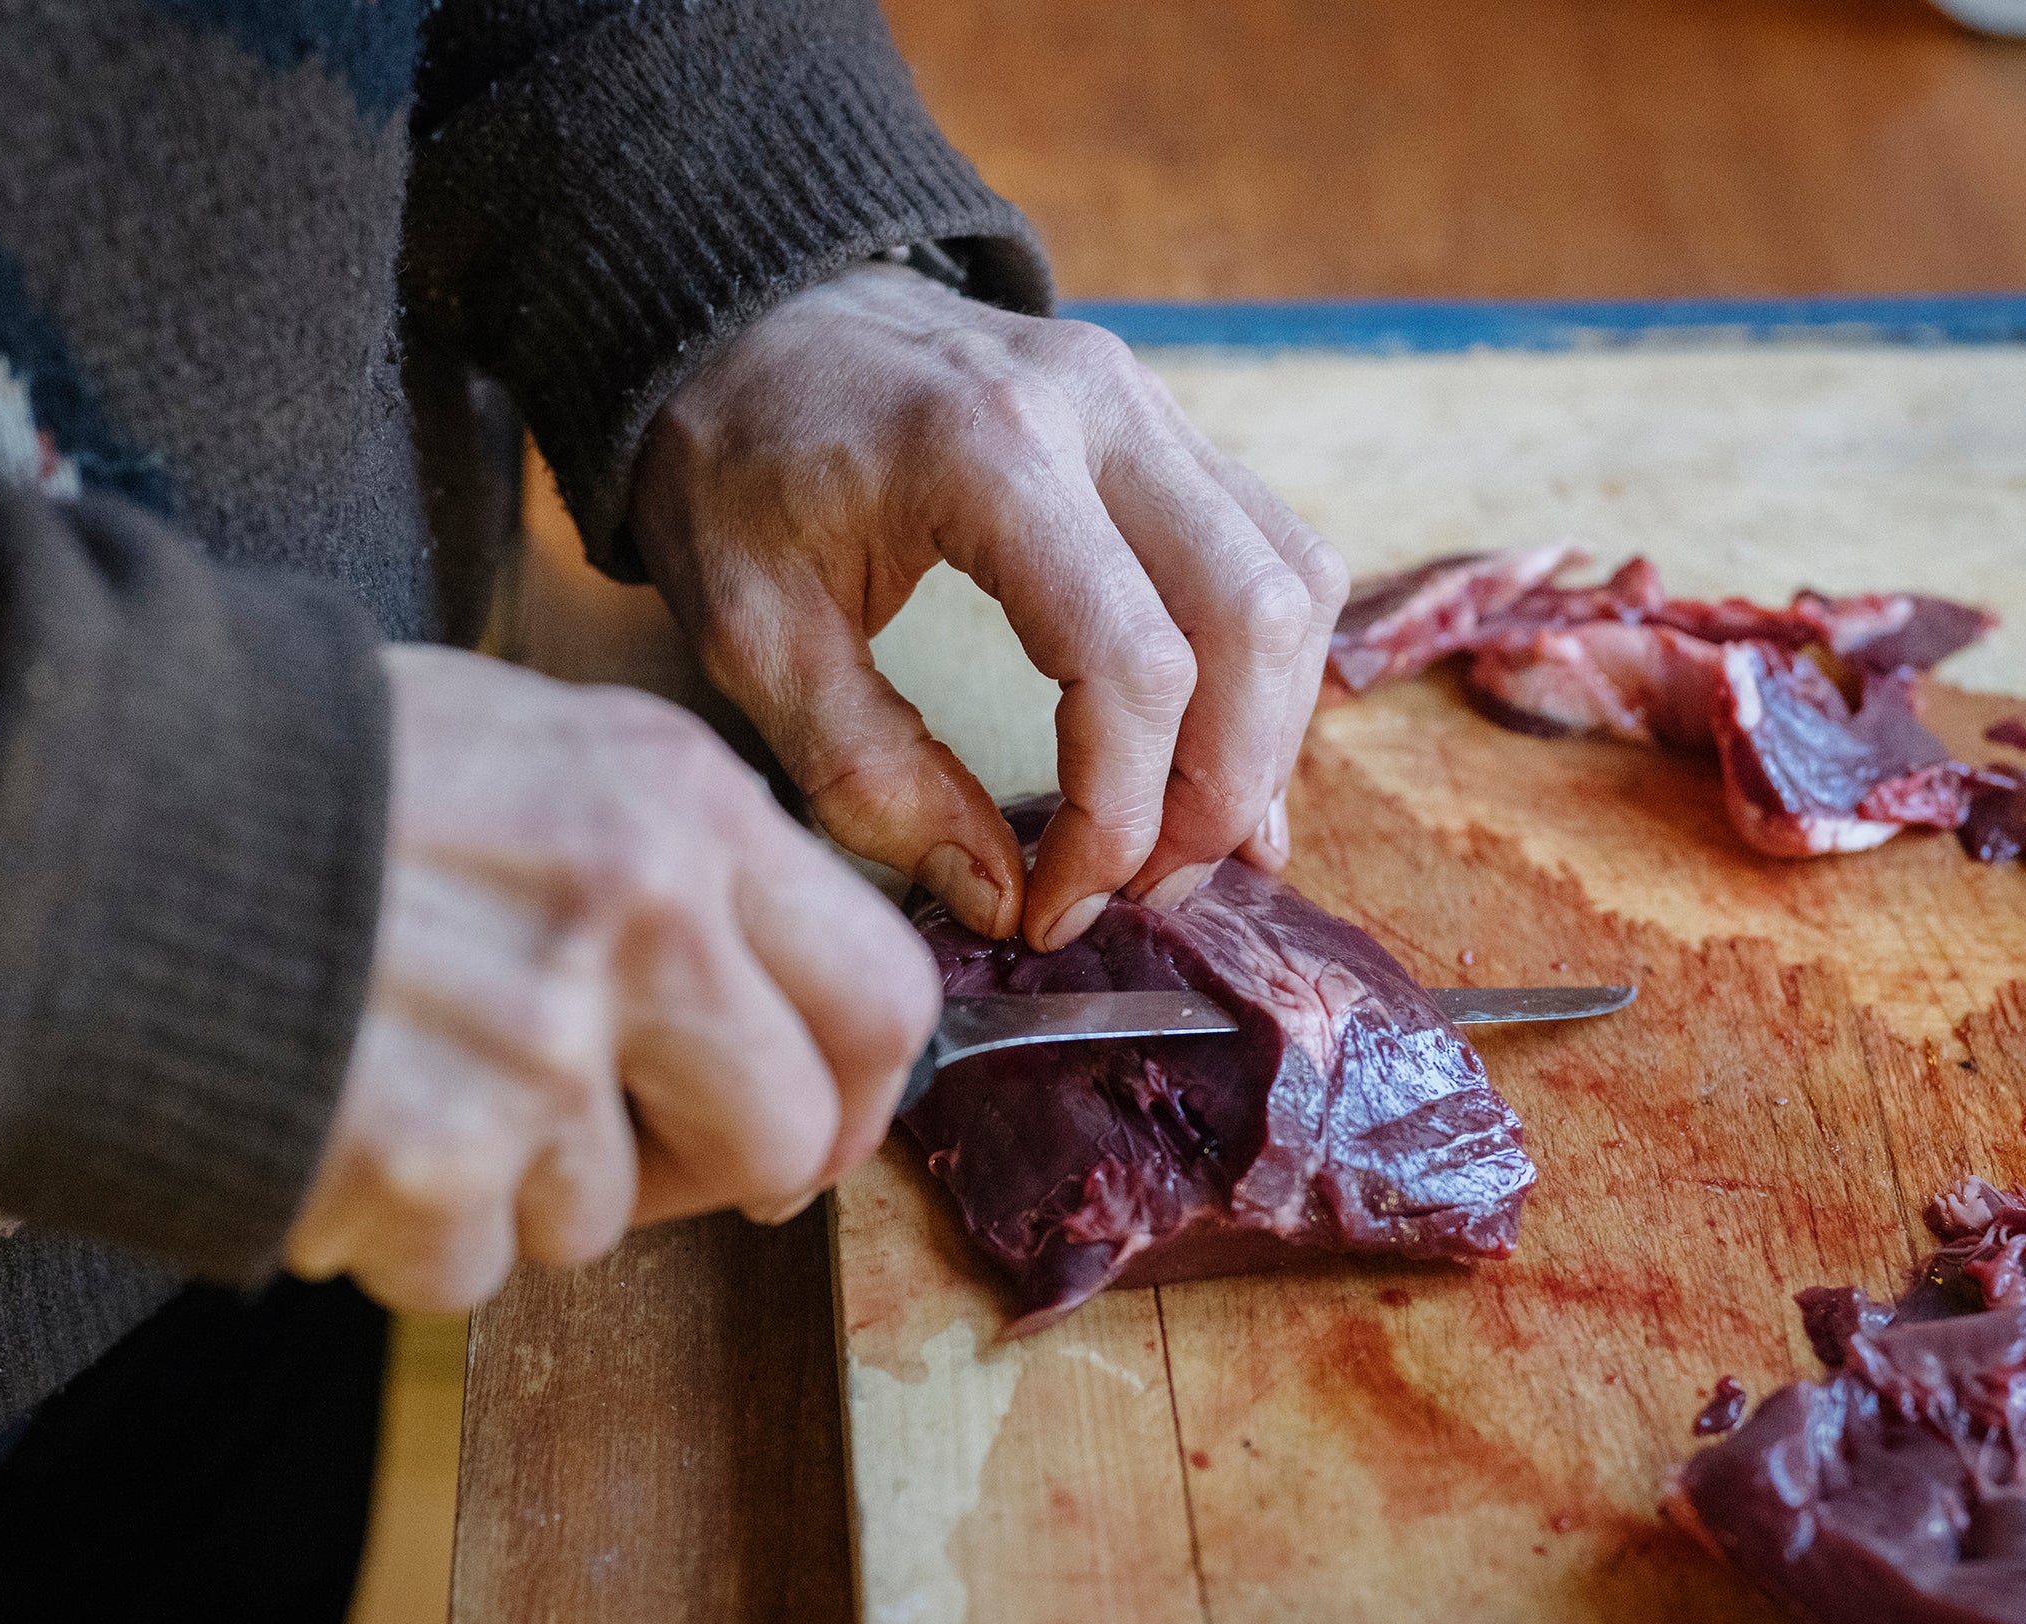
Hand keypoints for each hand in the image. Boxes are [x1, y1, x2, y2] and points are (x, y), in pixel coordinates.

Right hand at [284, 645, 938, 1311]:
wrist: (67, 809)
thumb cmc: (290, 767)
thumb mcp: (524, 745)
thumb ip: (664, 855)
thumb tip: (770, 995)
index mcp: (678, 807)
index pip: (883, 995)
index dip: (851, 1086)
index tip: (797, 1117)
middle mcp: (638, 925)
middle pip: (786, 1141)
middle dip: (705, 1172)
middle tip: (603, 1143)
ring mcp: (535, 1056)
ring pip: (606, 1219)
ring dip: (514, 1190)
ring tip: (400, 1070)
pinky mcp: (428, 1169)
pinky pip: (470, 1272)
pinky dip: (402, 1233)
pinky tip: (331, 1119)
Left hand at [631, 262, 1347, 951]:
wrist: (743, 316)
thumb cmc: (733, 467)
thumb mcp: (749, 637)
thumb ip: (870, 775)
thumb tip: (999, 894)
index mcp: (986, 458)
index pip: (1131, 666)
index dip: (1120, 816)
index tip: (1057, 905)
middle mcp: (1099, 411)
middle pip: (1252, 623)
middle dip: (1220, 791)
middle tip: (1149, 890)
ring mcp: (1147, 405)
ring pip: (1291, 584)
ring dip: (1263, 734)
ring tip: (1187, 841)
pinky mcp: (1163, 425)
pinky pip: (1272, 551)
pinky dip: (1264, 670)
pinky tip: (1216, 759)